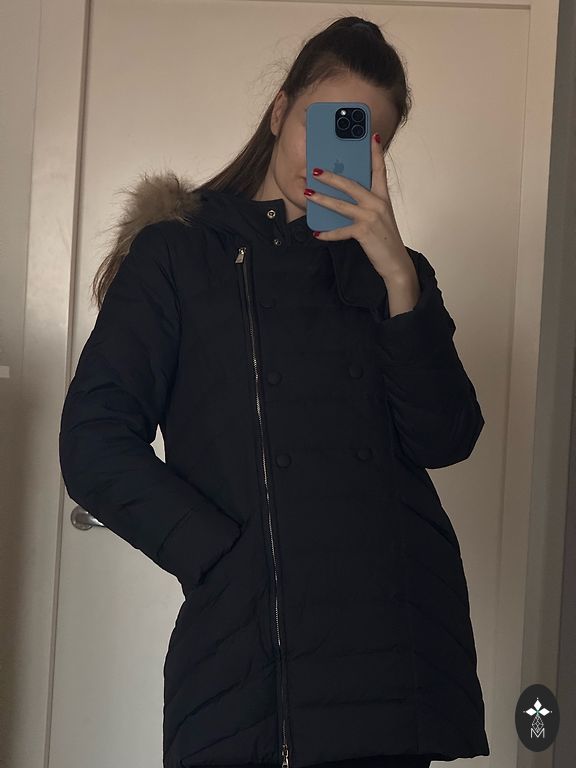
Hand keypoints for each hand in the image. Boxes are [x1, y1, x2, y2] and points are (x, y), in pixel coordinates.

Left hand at [305, 133, 413, 280]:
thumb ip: (367, 204)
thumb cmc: (385, 239)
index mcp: (383, 197)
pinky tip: (317, 233)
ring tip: (308, 193)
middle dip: (332, 176)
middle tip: (315, 170)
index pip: (380, 170)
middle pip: (352, 184)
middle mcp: (378, 203)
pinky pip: (341, 231)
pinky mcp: (364, 232)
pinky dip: (328, 233)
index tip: (372, 135)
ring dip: (322, 199)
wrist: (395, 262)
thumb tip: (346, 197)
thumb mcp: (380, 217)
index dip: (376, 152)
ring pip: (342, 205)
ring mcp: (371, 217)